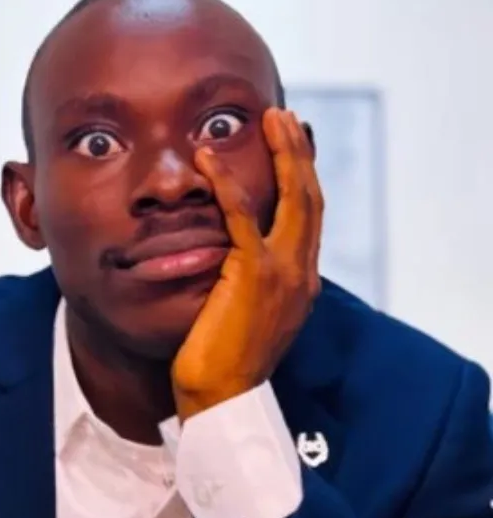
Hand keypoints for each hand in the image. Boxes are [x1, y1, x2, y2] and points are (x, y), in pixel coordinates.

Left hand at [171, 108, 323, 420]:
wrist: (220, 399)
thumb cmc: (223, 363)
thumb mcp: (248, 317)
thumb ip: (251, 285)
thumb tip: (234, 262)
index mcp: (301, 284)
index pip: (309, 220)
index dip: (305, 179)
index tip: (295, 148)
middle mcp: (302, 275)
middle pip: (312, 199)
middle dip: (300, 154)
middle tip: (285, 118)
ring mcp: (284, 274)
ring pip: (294, 198)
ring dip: (283, 153)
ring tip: (269, 119)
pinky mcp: (254, 276)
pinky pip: (242, 216)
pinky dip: (226, 183)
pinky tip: (206, 157)